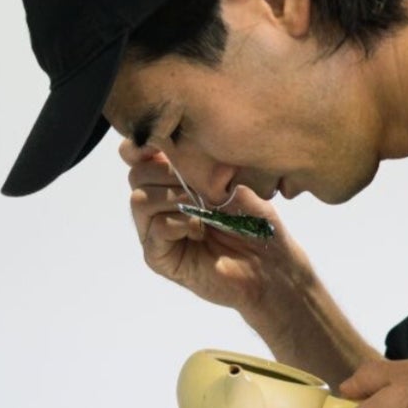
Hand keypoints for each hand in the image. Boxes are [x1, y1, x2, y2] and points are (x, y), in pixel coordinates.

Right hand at [119, 138, 307, 314]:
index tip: (161, 142)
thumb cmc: (256, 222)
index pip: (138, 156)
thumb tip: (171, 141)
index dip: (143, 146)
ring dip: (173, 198)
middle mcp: (160, 204)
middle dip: (166, 172)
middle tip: (198, 187)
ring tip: (202, 210)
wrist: (270, 266)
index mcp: (174, 181)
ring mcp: (157, 232)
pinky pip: (153, 230)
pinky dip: (178, 224)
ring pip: (140, 200)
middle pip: (136, 175)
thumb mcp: (232, 180)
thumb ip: (199, 160)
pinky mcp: (160, 257)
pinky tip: (200, 232)